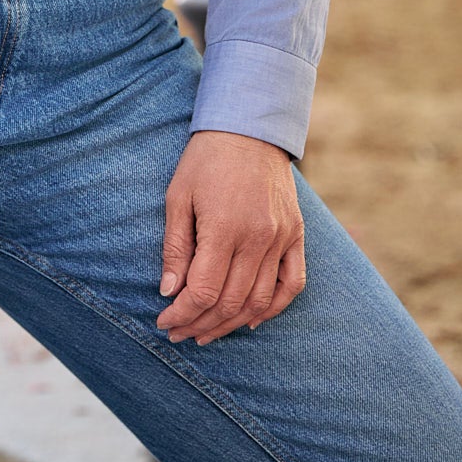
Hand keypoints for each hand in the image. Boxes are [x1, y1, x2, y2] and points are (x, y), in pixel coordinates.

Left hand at [156, 129, 304, 345]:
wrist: (250, 128)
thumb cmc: (206, 160)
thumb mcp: (178, 196)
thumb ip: (176, 247)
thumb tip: (169, 292)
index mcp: (224, 228)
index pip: (203, 291)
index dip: (182, 314)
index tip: (164, 321)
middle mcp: (258, 238)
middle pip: (230, 302)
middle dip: (201, 324)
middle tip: (180, 333)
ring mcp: (281, 238)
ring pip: (260, 301)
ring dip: (232, 324)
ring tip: (207, 332)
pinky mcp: (296, 235)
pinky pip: (292, 284)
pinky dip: (274, 309)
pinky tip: (252, 319)